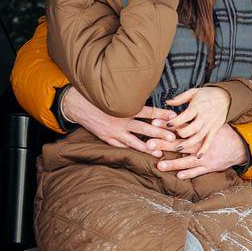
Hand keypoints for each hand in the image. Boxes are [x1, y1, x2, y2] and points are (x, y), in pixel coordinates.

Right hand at [60, 86, 177, 155]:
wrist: (77, 105)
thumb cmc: (98, 98)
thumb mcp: (115, 95)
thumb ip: (131, 99)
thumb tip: (148, 98)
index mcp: (125, 108)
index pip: (148, 112)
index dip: (162, 114)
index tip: (174, 117)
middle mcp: (121, 120)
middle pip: (144, 128)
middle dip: (159, 133)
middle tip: (172, 138)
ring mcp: (114, 132)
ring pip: (134, 142)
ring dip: (148, 148)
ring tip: (159, 153)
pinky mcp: (107, 139)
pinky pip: (121, 146)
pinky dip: (131, 150)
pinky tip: (141, 155)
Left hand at [156, 123, 248, 179]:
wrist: (240, 145)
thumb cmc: (223, 132)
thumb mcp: (210, 120)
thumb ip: (193, 116)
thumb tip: (174, 104)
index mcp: (201, 130)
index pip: (180, 126)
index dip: (166, 124)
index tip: (154, 122)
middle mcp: (201, 143)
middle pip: (180, 143)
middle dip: (164, 144)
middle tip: (149, 144)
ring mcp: (206, 156)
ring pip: (187, 160)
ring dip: (173, 163)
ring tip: (159, 165)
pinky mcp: (210, 166)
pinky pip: (199, 171)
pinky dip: (189, 174)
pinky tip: (179, 175)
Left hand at [165, 86, 230, 154]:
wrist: (226, 97)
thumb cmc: (207, 95)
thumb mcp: (193, 92)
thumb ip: (180, 98)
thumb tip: (167, 102)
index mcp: (197, 107)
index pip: (185, 116)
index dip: (175, 121)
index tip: (167, 125)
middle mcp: (204, 117)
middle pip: (192, 128)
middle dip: (181, 133)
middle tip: (170, 137)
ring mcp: (210, 125)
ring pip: (199, 136)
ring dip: (188, 144)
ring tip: (178, 149)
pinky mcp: (214, 130)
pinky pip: (209, 141)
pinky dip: (204, 149)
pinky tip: (198, 156)